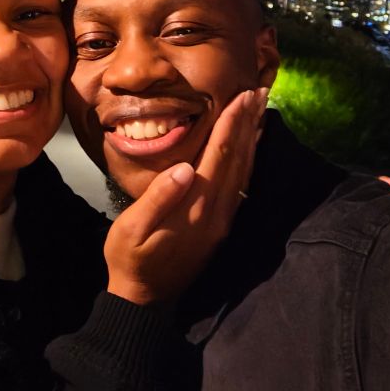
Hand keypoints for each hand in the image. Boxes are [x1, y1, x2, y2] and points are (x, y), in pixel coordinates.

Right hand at [104, 87, 268, 304]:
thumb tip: (184, 168)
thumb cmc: (129, 258)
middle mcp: (216, 212)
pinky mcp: (220, 226)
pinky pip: (241, 186)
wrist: (143, 299)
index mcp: (195, 206)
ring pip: (244, 171)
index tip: (243, 95)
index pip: (218, 155)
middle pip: (238, 158)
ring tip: (260, 111)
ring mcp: (221, 220)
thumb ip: (158, 198)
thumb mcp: (132, 229)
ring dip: (252, 138)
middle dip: (248, 122)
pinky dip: (248, 161)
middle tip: (260, 91)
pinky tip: (249, 148)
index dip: (232, 124)